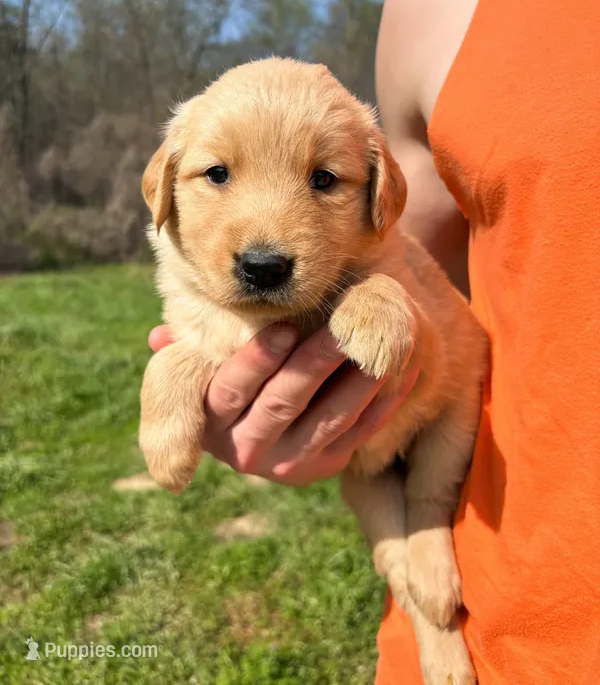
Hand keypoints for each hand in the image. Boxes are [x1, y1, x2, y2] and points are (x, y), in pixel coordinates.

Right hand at [148, 324, 418, 485]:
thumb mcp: (192, 373)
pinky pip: (359, 434)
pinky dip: (382, 402)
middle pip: (283, 403)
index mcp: (211, 424)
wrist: (258, 425)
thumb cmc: (223, 382)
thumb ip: (180, 355)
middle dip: (314, 364)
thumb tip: (159, 337)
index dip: (256, 360)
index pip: (231, 390)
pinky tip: (402, 368)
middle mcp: (248, 451)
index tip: (283, 327)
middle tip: (342, 328)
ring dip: (355, 381)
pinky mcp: (327, 467)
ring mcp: (291, 464)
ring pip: (327, 420)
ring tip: (377, 345)